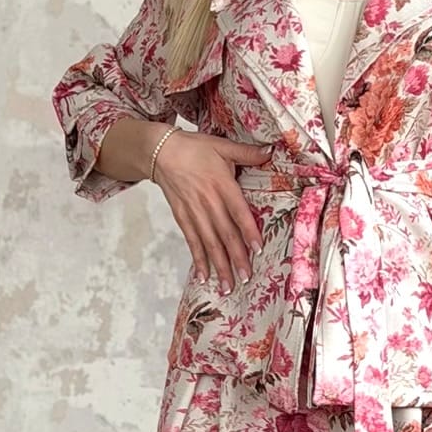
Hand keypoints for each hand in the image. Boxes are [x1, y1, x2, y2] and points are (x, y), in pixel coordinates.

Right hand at [152, 131, 273, 289]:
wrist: (160, 151)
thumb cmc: (194, 148)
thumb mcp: (222, 145)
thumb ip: (247, 153)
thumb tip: (270, 152)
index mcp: (222, 185)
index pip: (238, 212)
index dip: (248, 231)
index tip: (258, 249)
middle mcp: (209, 202)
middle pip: (225, 234)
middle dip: (236, 258)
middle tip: (246, 278)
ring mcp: (194, 212)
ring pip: (209, 243)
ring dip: (219, 265)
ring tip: (228, 285)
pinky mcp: (182, 217)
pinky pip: (192, 241)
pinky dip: (198, 259)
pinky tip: (204, 276)